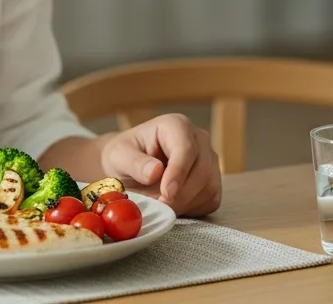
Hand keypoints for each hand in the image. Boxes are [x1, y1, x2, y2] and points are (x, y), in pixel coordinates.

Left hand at [98, 113, 221, 216]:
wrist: (130, 166)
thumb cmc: (125, 155)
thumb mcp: (119, 155)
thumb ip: (135, 163)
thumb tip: (155, 172)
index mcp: (176, 125)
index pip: (186, 148)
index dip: (178, 173)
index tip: (166, 193)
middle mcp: (198, 139)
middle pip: (202, 170)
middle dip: (181, 194)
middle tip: (159, 206)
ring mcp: (209, 160)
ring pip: (209, 187)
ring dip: (184, 203)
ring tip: (159, 204)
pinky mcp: (213, 180)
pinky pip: (211, 199)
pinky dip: (192, 208)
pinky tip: (173, 204)